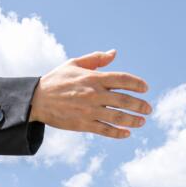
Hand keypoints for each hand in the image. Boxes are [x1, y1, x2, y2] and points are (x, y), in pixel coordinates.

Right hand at [30, 50, 150, 138]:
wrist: (37, 99)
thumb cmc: (57, 80)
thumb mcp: (74, 63)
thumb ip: (96, 59)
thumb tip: (114, 53)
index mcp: (93, 78)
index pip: (122, 79)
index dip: (137, 84)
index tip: (145, 88)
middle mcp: (94, 94)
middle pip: (124, 100)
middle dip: (140, 105)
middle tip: (148, 108)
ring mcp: (90, 110)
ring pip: (118, 117)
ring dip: (133, 120)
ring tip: (142, 121)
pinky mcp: (83, 124)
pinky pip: (105, 130)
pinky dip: (118, 133)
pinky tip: (126, 133)